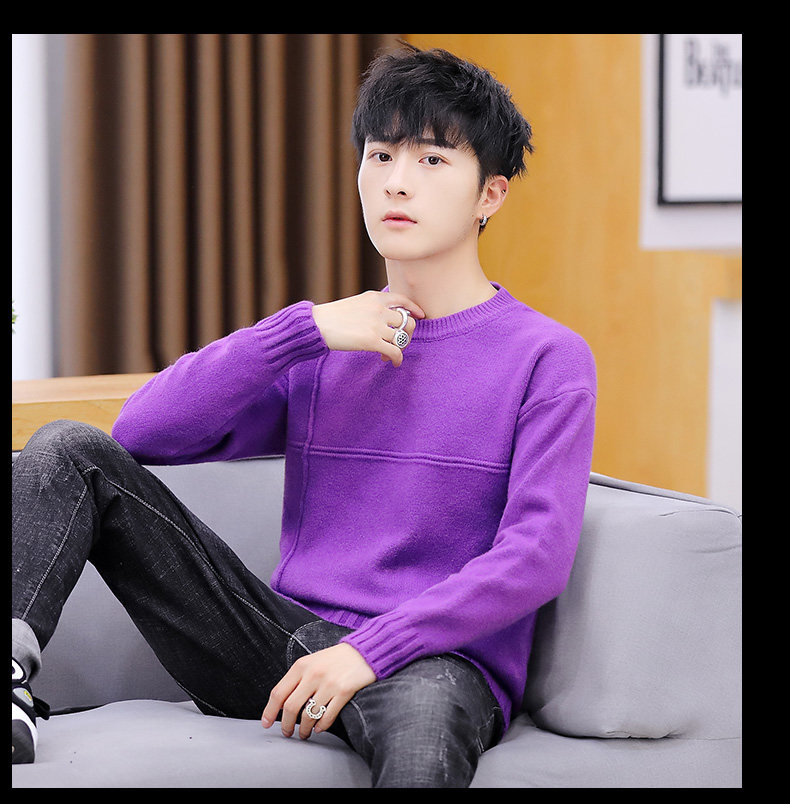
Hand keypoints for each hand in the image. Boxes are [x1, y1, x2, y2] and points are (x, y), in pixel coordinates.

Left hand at [261, 643, 375, 739]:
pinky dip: (321, 726)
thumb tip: (282, 704)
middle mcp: (313, 674)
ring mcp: (329, 683)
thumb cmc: (334, 659)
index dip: (269, 711)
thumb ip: (297, 679)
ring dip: (304, 729)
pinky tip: (319, 728)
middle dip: (286, 725)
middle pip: (291, 707)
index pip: (278, 693)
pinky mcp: (344, 691)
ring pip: (308, 715)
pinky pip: (327, 716)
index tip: (266, 724)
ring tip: (304, 734)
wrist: (363, 651)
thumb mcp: (312, 662)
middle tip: (287, 732)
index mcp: (301, 666)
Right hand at [311, 291, 424, 367]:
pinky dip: (397, 359)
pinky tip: (392, 363)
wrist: (317, 325)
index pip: (403, 300)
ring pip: (402, 338)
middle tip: (399, 343)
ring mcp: (376, 325)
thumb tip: (386, 320)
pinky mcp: (372, 341)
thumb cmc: (333, 317)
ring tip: (387, 354)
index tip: (420, 316)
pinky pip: (394, 351)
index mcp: (375, 298)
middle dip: (408, 334)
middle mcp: (379, 309)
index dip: (414, 309)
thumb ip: (373, 307)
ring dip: (399, 348)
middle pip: (408, 322)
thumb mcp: (356, 303)